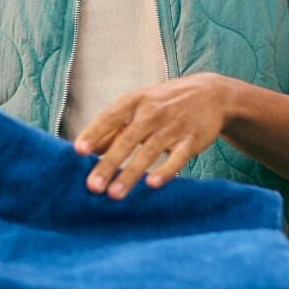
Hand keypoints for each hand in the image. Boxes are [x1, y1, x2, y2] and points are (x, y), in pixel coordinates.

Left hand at [74, 73, 231, 199]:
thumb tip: (86, 150)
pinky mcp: (192, 140)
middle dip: (108, 164)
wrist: (210, 94)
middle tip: (92, 186)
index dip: (94, 133)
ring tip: (114, 194)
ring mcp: (173, 126)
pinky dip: (166, 170)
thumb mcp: (138, 106)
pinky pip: (178, 157)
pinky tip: (152, 184)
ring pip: (149, 152)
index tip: (78, 151)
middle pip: (127, 140)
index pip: (109, 117)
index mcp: (134, 101)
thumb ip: (113, 127)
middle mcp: (152, 112)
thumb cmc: (164, 103)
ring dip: (131, 174)